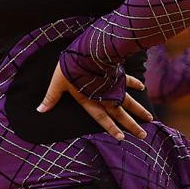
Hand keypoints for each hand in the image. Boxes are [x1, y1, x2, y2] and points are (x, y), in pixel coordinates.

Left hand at [37, 64, 152, 140]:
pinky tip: (142, 87)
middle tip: (143, 135)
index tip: (123, 138)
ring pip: (128, 100)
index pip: (102, 118)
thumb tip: (39, 110)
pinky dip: (134, 83)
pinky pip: (127, 80)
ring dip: (138, 110)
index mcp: (90, 99)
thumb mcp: (58, 82)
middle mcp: (104, 95)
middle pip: (120, 113)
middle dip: (131, 125)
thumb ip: (51, 97)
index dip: (112, 128)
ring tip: (150, 120)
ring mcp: (112, 84)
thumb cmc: (71, 66)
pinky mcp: (116, 73)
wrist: (87, 49)